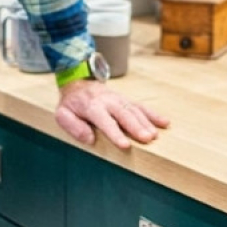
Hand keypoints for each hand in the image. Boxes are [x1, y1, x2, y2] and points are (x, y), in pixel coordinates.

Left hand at [54, 81, 169, 148]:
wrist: (78, 82)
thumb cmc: (71, 103)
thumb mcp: (62, 114)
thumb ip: (74, 126)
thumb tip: (90, 139)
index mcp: (92, 106)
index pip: (105, 121)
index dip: (115, 133)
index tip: (125, 145)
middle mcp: (108, 102)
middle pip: (124, 114)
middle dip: (137, 127)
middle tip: (148, 139)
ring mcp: (119, 100)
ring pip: (135, 110)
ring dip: (147, 122)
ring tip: (155, 135)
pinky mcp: (126, 100)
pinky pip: (141, 106)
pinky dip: (153, 115)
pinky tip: (164, 123)